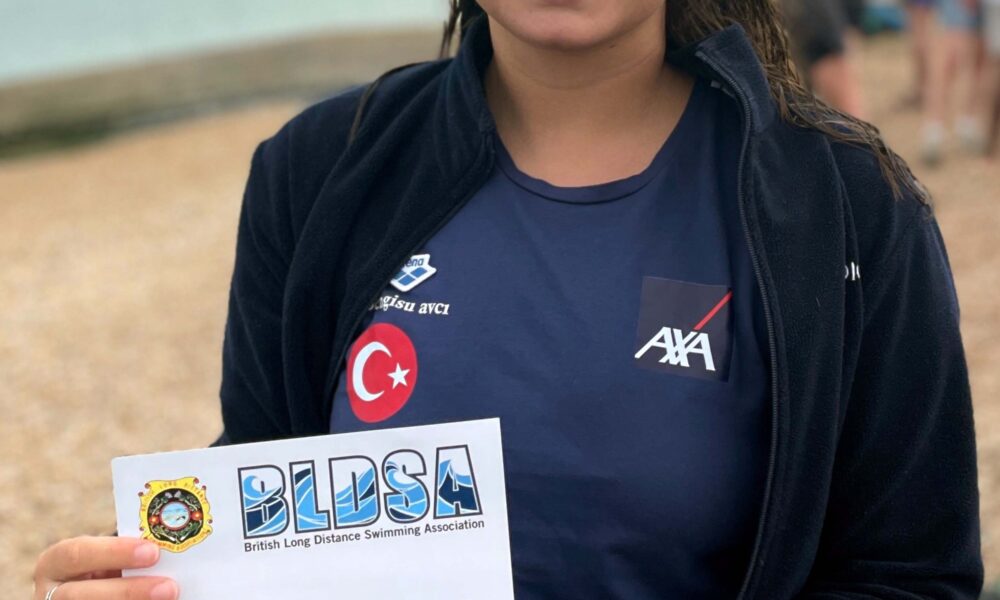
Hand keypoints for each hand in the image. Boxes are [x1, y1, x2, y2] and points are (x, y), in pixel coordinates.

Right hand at [33, 536, 178, 599]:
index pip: (76, 554)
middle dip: (128, 592)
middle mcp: (51, 595)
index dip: (114, 552)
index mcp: (56, 564)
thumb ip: (132, 557)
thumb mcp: (112, 561)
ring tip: (170, 599)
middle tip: (169, 588)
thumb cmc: (110, 571)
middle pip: (80, 596)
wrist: (99, 589)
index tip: (153, 552)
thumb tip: (175, 554)